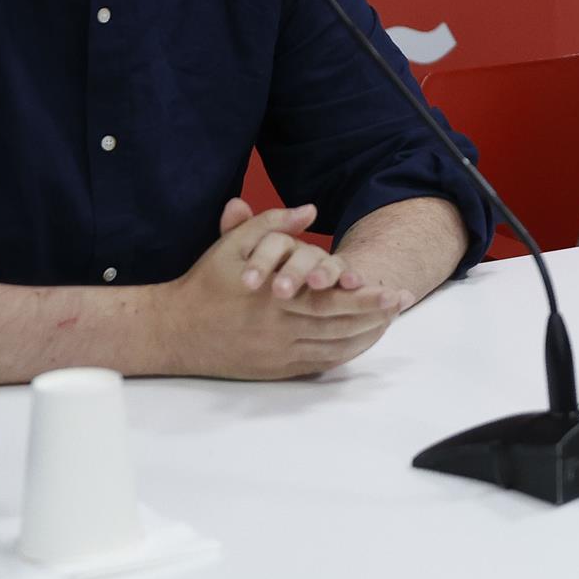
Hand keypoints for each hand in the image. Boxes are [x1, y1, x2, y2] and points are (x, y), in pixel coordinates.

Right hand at [146, 199, 407, 379]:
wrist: (175, 330)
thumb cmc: (208, 282)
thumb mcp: (235, 244)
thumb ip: (274, 223)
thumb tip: (310, 209)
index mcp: (275, 297)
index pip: (331, 299)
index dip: (365, 296)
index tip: (392, 287)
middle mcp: (281, 328)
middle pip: (340, 324)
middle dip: (376, 314)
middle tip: (404, 301)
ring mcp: (279, 352)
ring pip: (334, 346)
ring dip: (366, 334)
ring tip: (390, 319)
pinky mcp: (276, 368)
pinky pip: (320, 363)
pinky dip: (344, 353)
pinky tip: (361, 341)